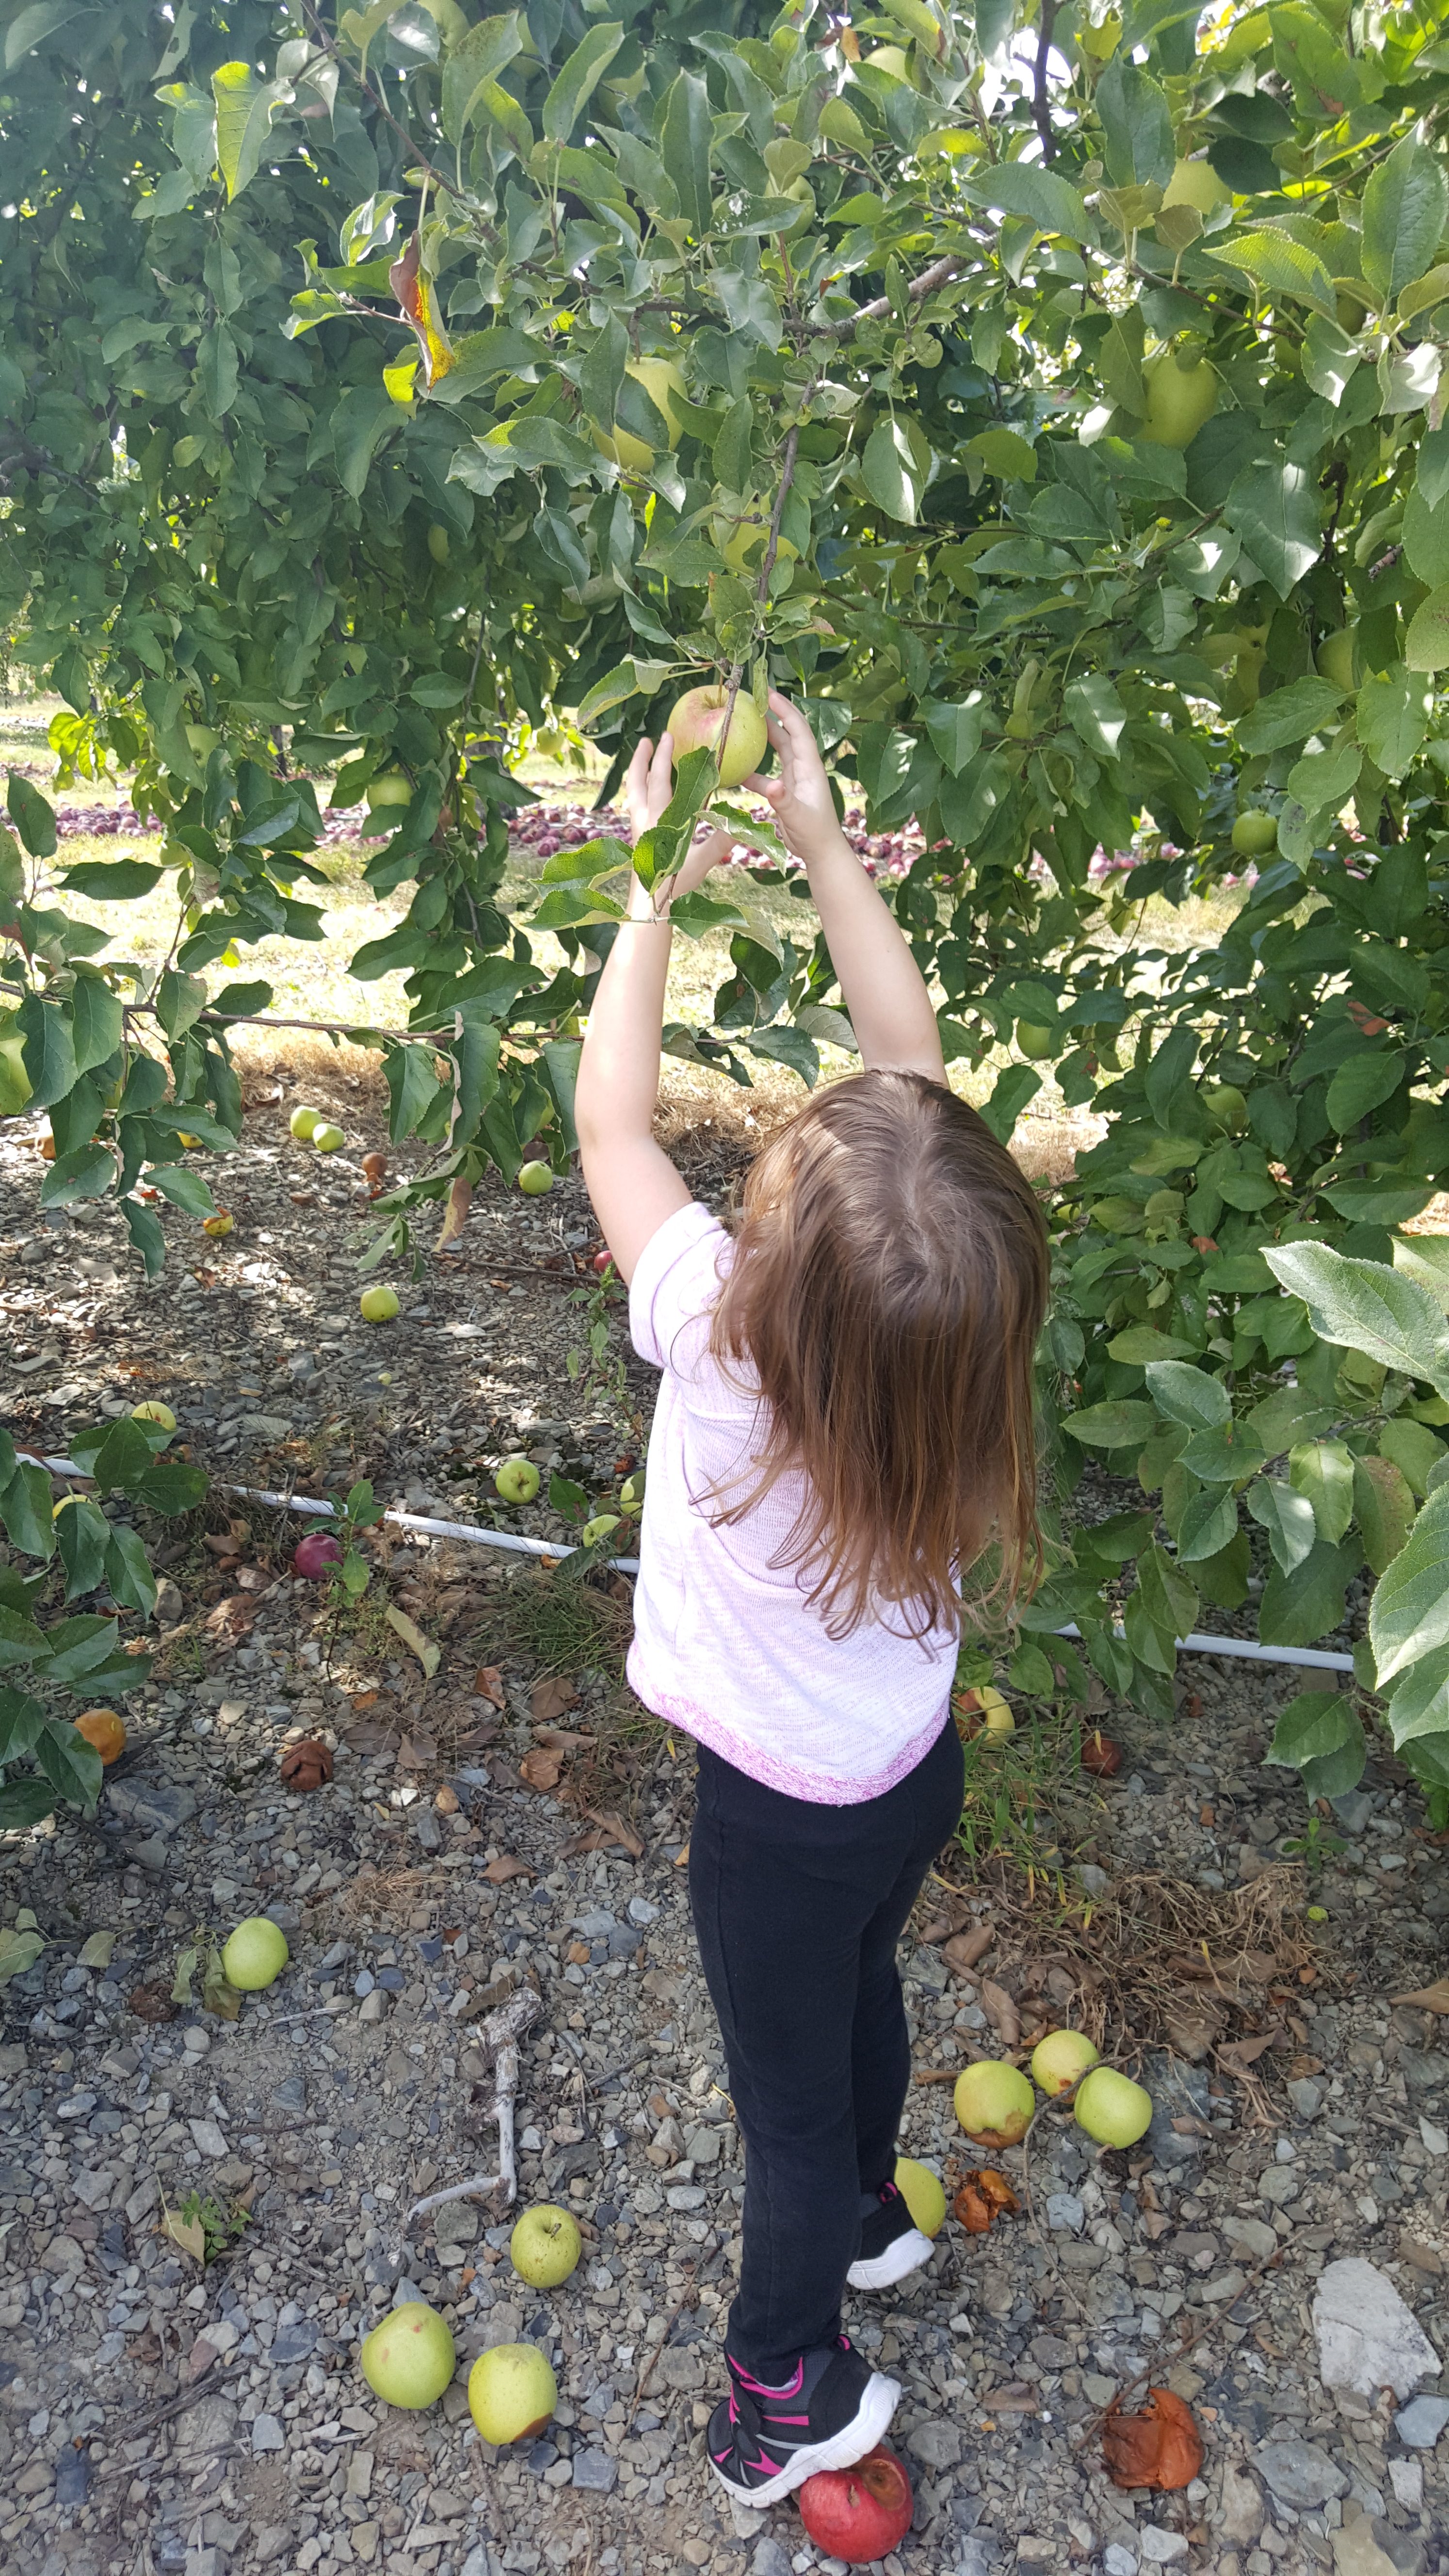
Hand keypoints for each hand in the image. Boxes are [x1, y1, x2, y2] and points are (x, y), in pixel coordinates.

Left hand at [624, 732, 749, 915]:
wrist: (649, 906)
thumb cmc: (674, 884)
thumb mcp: (700, 861)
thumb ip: (720, 841)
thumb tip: (742, 825)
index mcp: (659, 819)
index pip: (660, 780)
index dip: (663, 757)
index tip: (667, 736)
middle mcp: (643, 819)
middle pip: (638, 781)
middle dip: (643, 759)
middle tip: (648, 740)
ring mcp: (637, 828)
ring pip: (633, 793)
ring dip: (637, 774)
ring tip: (642, 760)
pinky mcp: (636, 838)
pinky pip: (634, 806)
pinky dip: (638, 792)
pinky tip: (644, 794)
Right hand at [744, 690, 850, 871]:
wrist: (820, 853)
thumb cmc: (815, 834)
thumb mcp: (798, 816)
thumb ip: (784, 800)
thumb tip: (772, 786)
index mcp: (810, 768)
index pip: (798, 731)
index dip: (785, 710)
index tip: (769, 694)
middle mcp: (803, 769)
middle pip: (788, 735)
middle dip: (774, 716)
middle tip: (755, 700)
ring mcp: (794, 780)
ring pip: (778, 752)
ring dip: (763, 739)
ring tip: (745, 725)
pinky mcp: (786, 792)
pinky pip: (767, 776)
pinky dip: (753, 772)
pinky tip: (736, 771)